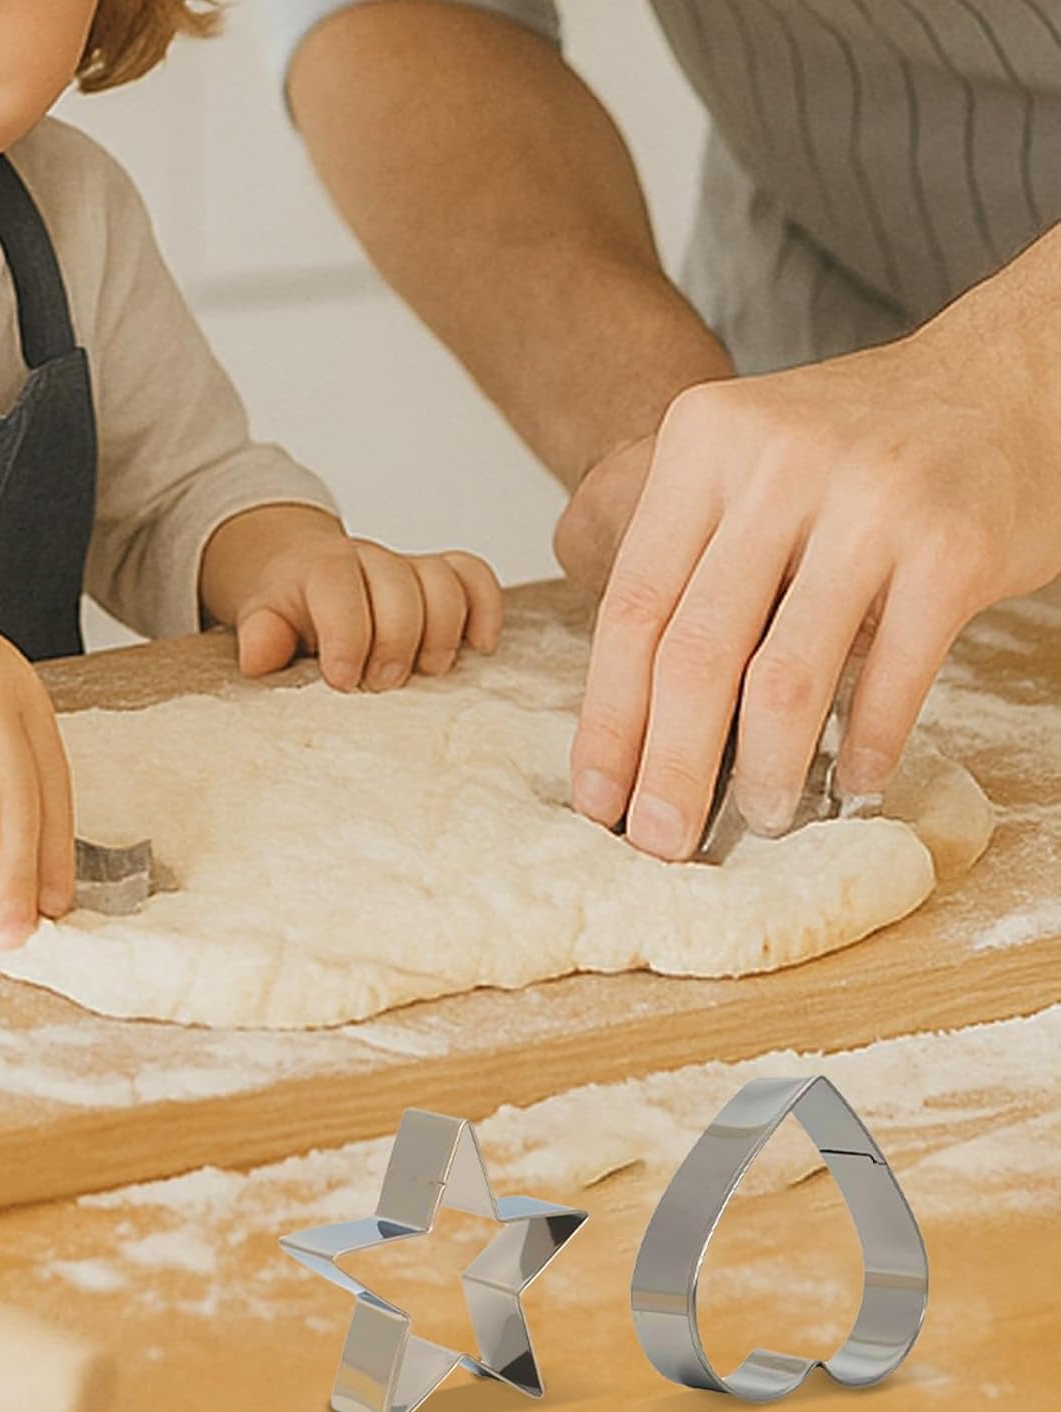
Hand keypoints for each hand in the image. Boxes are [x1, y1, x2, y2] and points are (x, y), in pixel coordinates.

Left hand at [199, 504, 502, 688]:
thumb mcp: (262, 623)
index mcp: (319, 568)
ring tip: (429, 672)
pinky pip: (474, 576)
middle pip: (397, 582)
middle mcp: (368, 559)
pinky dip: (485, 608)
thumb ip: (262, 637)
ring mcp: (407, 567)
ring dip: (442, 630)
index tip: (343, 680)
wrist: (303, 576)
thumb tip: (256, 657)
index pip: (338, 582)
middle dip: (396, 639)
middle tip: (383, 685)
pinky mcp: (440, 578)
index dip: (347, 632)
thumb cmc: (289, 612)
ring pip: (441, 579)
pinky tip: (480, 646)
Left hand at [569, 300, 1060, 861]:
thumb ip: (691, 563)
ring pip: (783, 678)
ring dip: (763, 771)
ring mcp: (870, 503)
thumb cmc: (857, 450)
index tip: (596, 797)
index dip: (607, 717)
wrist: (1006, 381)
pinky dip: (864, 746)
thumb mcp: (749, 466)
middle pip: (692, 653)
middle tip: (658, 840)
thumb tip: (640, 722)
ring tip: (758, 817)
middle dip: (668, 767)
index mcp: (704, 443)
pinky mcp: (953, 549)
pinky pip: (889, 678)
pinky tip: (848, 782)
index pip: (631, 607)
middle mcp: (777, 464)